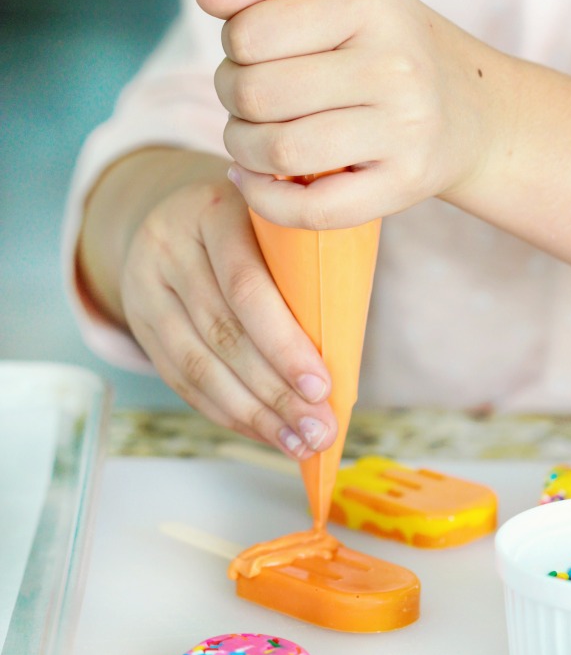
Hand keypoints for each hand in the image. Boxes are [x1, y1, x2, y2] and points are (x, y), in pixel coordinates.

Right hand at [79, 149, 337, 459]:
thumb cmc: (253, 226)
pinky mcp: (140, 323)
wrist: (176, 215)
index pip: (245, 286)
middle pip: (222, 332)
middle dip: (276, 391)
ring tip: (298, 443)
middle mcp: (170, 246)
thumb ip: (303, 267)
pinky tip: (265, 433)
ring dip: (253, 414)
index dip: (283, 342)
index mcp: (213, 211)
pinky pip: (181, 380)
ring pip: (198, 365)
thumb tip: (347, 356)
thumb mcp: (275, 224)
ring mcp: (146, 286)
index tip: (322, 387)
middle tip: (319, 430)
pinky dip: (227, 413)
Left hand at [197, 0, 508, 228]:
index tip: (249, 58)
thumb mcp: (345, 1)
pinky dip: (263, 199)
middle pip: (256, 93)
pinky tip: (254, 181)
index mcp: (370, 6)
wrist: (477, 116)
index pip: (251, 33)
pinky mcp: (402, 186)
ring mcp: (401, 131)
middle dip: (230, 101)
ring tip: (249, 140)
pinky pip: (308, 208)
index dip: (232, 49)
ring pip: (276, 150)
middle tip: (246, 104)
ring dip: (241, 149)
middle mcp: (392, 66)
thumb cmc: (394, 52)